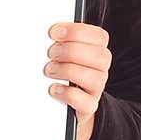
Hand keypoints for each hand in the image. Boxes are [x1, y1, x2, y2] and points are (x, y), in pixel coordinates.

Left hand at [44, 22, 111, 139]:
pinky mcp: (88, 108)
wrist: (61, 107)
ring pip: (95, 78)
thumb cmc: (59, 73)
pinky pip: (86, 102)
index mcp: (96, 51)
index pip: (99, 37)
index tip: (54, 32)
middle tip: (50, 53)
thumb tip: (39, 34)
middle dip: (72, 51)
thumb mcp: (59, 55)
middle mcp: (99, 69)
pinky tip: (53, 89)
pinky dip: (68, 94)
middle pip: (100, 56)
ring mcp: (95, 89)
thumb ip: (56, 43)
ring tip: (49, 71)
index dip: (77, 32)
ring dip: (68, 71)